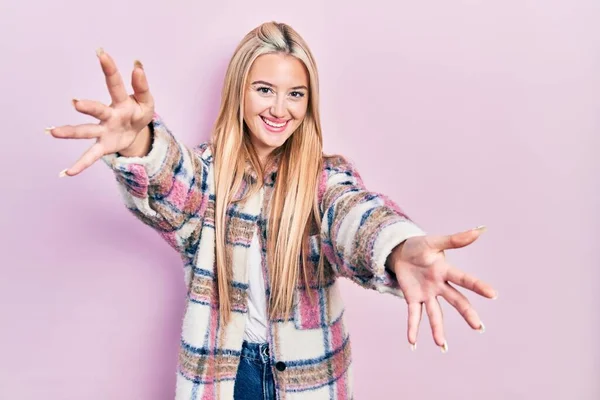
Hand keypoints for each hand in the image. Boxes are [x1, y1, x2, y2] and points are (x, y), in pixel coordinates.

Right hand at [47, 48, 154, 176]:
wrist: (136, 133)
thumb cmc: (138, 112)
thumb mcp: (147, 101)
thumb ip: (142, 86)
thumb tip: (137, 66)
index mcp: (121, 102)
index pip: (115, 85)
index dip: (110, 70)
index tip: (101, 53)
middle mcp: (108, 115)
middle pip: (98, 111)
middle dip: (88, 107)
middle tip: (76, 103)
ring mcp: (104, 131)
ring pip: (86, 131)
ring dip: (71, 132)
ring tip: (53, 132)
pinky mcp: (104, 146)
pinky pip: (91, 156)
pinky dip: (80, 164)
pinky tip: (68, 172)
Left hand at [387, 225, 496, 351]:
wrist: (400, 252)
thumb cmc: (420, 246)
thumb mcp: (434, 241)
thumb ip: (455, 239)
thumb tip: (480, 229)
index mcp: (446, 271)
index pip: (464, 279)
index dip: (478, 286)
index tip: (493, 294)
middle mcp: (439, 286)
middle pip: (456, 300)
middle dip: (466, 313)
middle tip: (479, 327)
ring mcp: (427, 294)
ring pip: (435, 313)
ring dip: (437, 329)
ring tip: (441, 344)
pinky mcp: (412, 298)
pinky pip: (413, 315)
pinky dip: (412, 328)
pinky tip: (412, 342)